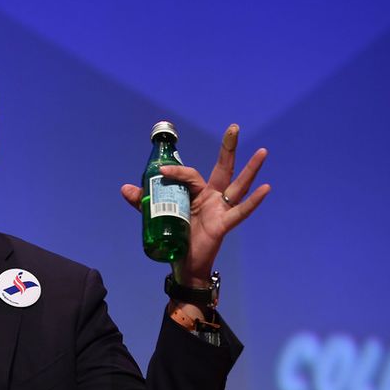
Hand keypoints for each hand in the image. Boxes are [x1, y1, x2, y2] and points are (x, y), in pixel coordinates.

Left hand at [120, 124, 270, 285]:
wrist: (183, 263)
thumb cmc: (177, 236)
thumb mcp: (157, 215)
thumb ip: (144, 201)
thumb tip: (124, 188)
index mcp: (197, 192)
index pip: (190, 175)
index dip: (176, 172)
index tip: (162, 171)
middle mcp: (212, 197)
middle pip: (223, 169)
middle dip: (228, 148)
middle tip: (234, 127)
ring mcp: (221, 209)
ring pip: (238, 185)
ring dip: (250, 169)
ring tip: (263, 151)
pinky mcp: (224, 224)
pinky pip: (242, 211)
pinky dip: (254, 201)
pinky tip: (265, 188)